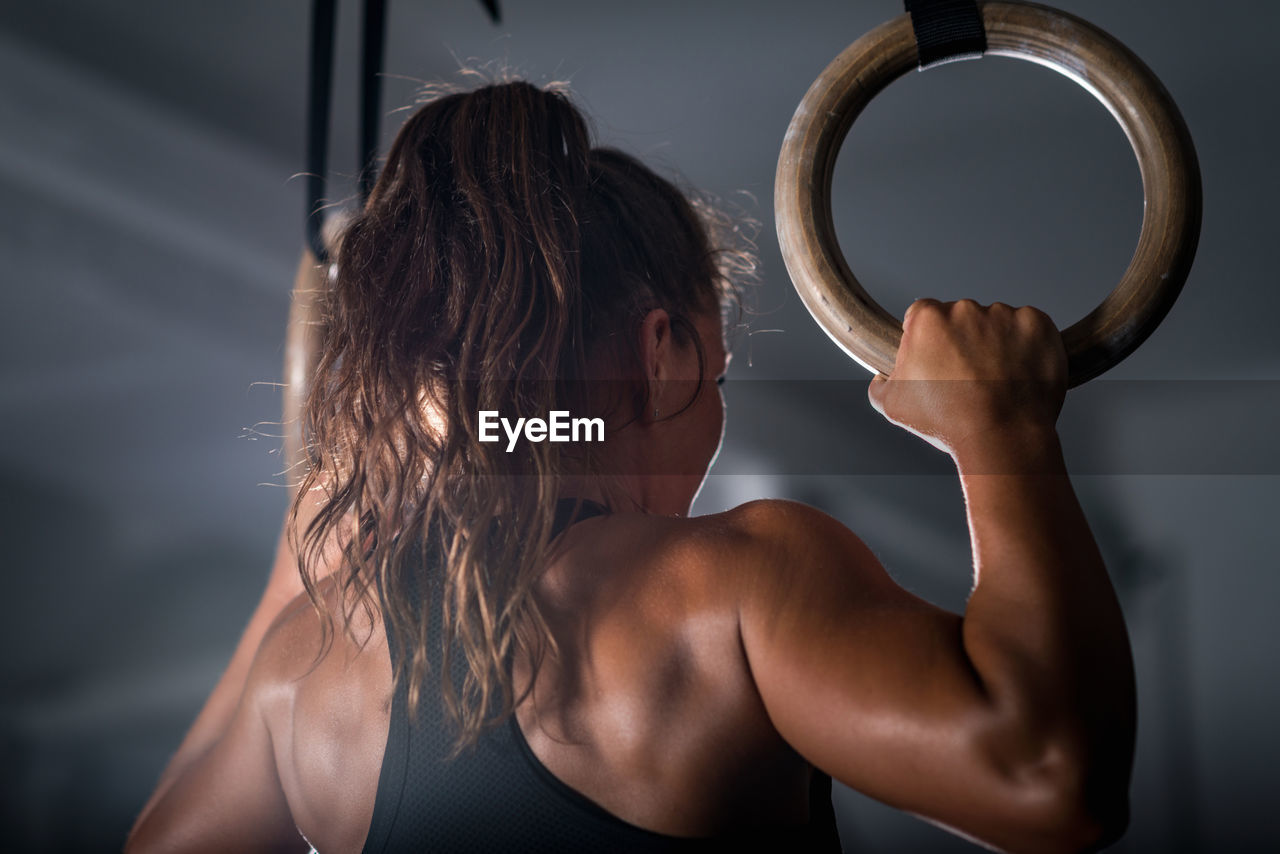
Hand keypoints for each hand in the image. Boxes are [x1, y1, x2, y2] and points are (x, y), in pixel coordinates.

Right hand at [867, 299, 1067, 454]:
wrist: (1002, 436)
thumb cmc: (946, 422)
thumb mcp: (894, 406)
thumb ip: (880, 385)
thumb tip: (881, 378)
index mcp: (928, 319)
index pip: (922, 314)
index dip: (928, 339)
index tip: (937, 360)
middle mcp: (965, 308)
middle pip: (961, 317)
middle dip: (963, 340)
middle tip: (968, 376)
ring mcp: (1005, 314)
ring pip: (996, 323)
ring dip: (995, 343)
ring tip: (997, 379)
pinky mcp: (1037, 324)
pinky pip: (1029, 328)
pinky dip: (1027, 345)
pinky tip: (1019, 372)